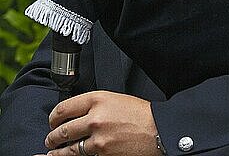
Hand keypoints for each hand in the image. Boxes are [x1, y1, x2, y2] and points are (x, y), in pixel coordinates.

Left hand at [40, 90, 158, 155]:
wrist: (156, 128)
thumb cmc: (139, 113)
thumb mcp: (114, 98)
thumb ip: (94, 104)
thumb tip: (77, 113)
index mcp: (97, 98)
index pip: (64, 108)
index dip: (54, 117)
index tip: (53, 121)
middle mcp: (95, 116)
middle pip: (63, 129)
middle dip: (53, 136)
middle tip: (51, 139)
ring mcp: (97, 136)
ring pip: (68, 147)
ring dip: (58, 151)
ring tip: (54, 152)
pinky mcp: (102, 152)